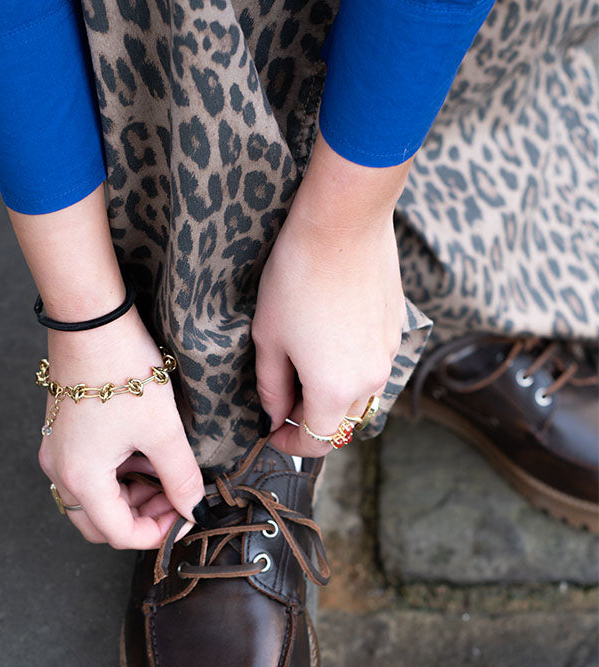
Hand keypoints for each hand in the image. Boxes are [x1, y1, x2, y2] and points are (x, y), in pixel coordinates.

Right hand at [38, 308, 203, 547]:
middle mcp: (60, 471)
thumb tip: (194, 509)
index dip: (158, 534)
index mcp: (81, 478)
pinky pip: (90, 474)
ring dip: (133, 497)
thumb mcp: (163, 432)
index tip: (186, 517)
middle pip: (101, 523)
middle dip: (142, 519)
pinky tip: (146, 455)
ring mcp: (57, 453)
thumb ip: (182, 479)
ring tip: (167, 473)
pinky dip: (120, 476)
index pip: (119, 533)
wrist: (93, 321)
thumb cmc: (123, 371)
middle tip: (177, 499)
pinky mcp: (62, 436)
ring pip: (96, 500)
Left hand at [252, 134, 409, 456]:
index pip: (315, 442)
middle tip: (282, 397)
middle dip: (310, 419)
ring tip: (304, 364)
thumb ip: (271, 387)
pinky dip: (350, 368)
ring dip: (333, 395)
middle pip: (341, 423)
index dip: (289, 443)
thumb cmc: (296, 277)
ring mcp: (388, 356)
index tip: (272, 432)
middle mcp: (369, 382)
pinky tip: (328, 338)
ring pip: (360, 397)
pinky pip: (373, 367)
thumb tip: (275, 415)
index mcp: (334, 390)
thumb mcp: (268, 338)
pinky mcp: (397, 332)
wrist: (344, 223)